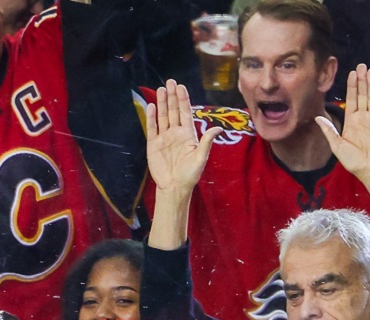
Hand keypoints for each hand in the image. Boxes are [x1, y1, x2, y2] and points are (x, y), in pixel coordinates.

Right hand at [147, 80, 221, 201]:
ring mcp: (164, 138)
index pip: (185, 113)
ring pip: (163, 116)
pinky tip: (151, 106)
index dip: (183, 100)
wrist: (174, 187)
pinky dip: (151, 117)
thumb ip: (207, 142)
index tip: (181, 87)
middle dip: (172, 96)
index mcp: (188, 134)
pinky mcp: (153, 144)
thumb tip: (218, 128)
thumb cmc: (190, 175)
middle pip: (173, 111)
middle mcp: (176, 133)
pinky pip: (152, 128)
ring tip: (160, 89)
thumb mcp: (200, 158)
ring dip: (161, 103)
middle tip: (170, 81)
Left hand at [316, 64, 369, 186]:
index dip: (352, 86)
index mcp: (352, 120)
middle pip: (363, 95)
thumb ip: (328, 130)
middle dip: (363, 80)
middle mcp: (364, 117)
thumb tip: (317, 117)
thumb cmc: (352, 160)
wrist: (367, 171)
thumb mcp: (336, 145)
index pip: (352, 99)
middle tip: (362, 65)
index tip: (352, 73)